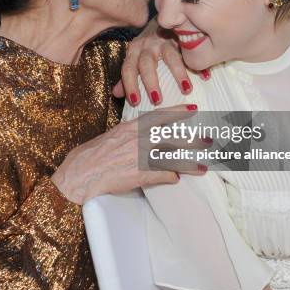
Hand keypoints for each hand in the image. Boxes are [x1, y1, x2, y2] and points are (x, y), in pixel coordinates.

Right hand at [51, 104, 208, 204]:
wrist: (80, 173)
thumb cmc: (91, 155)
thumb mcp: (112, 136)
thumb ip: (130, 134)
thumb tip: (143, 134)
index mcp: (131, 128)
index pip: (159, 116)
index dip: (178, 113)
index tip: (193, 110)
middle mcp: (138, 140)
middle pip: (172, 138)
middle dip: (193, 140)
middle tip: (209, 140)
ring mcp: (140, 157)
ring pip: (172, 158)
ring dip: (189, 163)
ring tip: (204, 166)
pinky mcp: (138, 175)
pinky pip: (160, 175)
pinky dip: (169, 177)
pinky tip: (177, 179)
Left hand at [112, 18, 210, 105]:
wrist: (163, 17)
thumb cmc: (149, 44)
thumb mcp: (135, 56)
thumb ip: (128, 75)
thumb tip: (116, 93)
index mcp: (134, 51)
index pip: (128, 69)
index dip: (130, 85)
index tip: (135, 102)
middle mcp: (148, 44)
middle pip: (146, 63)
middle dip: (151, 82)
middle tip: (157, 101)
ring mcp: (165, 40)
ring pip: (171, 57)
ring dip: (179, 73)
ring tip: (186, 89)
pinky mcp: (181, 36)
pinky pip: (191, 51)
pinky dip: (200, 64)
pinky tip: (205, 76)